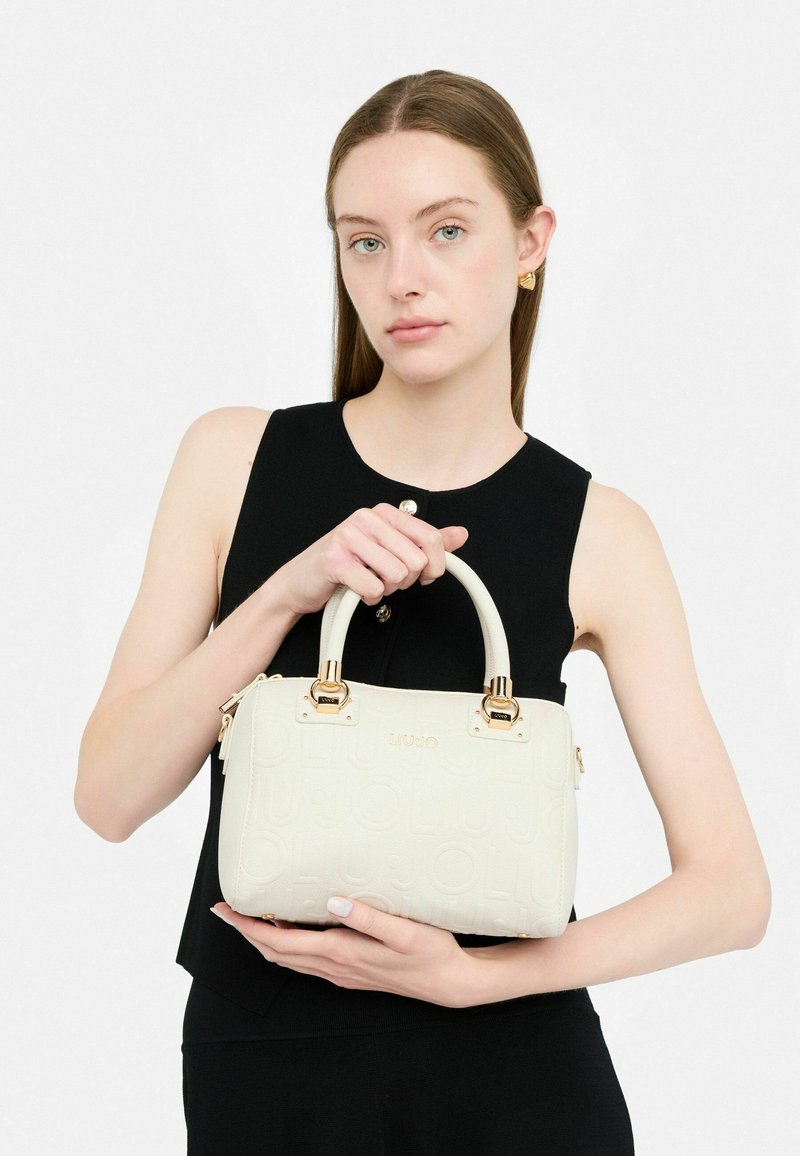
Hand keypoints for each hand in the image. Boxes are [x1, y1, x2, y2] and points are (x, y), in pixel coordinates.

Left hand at [210, 896, 482, 1008]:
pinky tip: (291, 936)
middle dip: (248, 933)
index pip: (281, 941)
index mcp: (341, 952)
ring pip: (290, 961)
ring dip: (265, 942)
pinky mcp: (351, 974)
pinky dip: (288, 949)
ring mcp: (342, 974)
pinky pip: (307, 963)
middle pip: (277, 953)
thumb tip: (333, 902)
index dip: (250, 927)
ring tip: (250, 920)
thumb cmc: (430, 952)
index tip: (227, 910)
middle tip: (226, 911)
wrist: (449, 982)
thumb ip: (368, 916)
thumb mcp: (404, 930)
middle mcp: (336, 967)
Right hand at [266, 502, 469, 617]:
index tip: (424, 576)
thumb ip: (425, 542)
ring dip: (386, 590)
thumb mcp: (389, 549)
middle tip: (385, 579)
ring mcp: (348, 536)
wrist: (299, 583)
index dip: (434, 566)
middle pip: (416, 562)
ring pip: (397, 576)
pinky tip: (357, 590)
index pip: (431, 538)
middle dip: (405, 581)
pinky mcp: (334, 559)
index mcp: (384, 513)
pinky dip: (369, 598)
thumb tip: (460, 534)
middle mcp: (367, 517)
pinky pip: (374, 588)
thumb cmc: (346, 565)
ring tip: (369, 582)